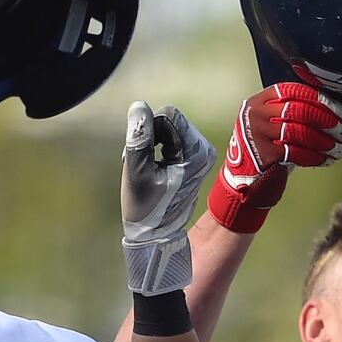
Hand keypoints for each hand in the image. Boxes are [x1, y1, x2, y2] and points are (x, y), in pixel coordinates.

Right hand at [122, 102, 216, 294]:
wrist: (157, 235)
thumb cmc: (146, 207)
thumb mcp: (136, 170)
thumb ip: (138, 137)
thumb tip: (138, 106)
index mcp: (197, 151)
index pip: (169, 115)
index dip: (149, 131)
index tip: (147, 157)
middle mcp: (204, 149)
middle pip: (168, 121)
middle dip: (149, 138)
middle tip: (144, 166)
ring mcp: (199, 154)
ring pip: (165, 130)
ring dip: (149, 145)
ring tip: (146, 171)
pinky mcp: (192, 158)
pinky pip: (168, 139)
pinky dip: (154, 151)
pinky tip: (150, 171)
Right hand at [206, 83, 341, 233]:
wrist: (241, 179)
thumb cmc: (263, 149)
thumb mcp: (271, 123)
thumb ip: (292, 112)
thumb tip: (330, 112)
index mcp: (260, 100)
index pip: (294, 91)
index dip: (320, 99)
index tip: (339, 110)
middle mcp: (257, 114)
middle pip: (299, 110)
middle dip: (327, 121)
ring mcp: (258, 134)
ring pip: (300, 132)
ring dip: (325, 141)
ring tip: (339, 148)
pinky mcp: (264, 155)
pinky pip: (297, 153)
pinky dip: (316, 156)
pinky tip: (326, 159)